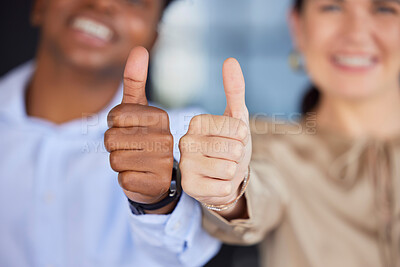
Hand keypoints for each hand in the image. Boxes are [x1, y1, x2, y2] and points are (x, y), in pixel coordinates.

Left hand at [104, 47, 174, 211]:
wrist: (157, 176)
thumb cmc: (143, 138)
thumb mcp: (137, 109)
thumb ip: (135, 81)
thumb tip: (139, 48)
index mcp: (160, 117)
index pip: (114, 116)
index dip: (114, 125)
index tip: (128, 130)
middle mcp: (165, 138)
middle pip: (111, 138)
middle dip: (114, 145)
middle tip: (131, 148)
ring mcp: (162, 162)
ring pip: (115, 159)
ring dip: (119, 162)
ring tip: (136, 161)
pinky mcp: (155, 183)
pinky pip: (122, 179)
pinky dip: (126, 178)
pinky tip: (140, 176)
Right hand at [179, 58, 250, 209]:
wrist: (225, 175)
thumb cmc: (230, 144)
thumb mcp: (236, 118)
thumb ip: (234, 90)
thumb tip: (230, 60)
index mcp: (197, 122)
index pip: (237, 128)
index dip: (242, 137)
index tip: (232, 139)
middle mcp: (186, 141)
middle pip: (233, 149)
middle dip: (237, 155)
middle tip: (227, 156)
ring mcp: (186, 165)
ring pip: (229, 168)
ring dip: (232, 171)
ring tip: (221, 169)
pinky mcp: (189, 187)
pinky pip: (223, 187)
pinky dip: (226, 187)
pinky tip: (215, 182)